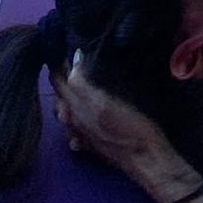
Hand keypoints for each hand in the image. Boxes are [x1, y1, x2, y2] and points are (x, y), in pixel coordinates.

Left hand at [51, 59, 198, 200]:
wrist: (145, 158)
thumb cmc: (128, 126)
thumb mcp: (104, 101)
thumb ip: (81, 83)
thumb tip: (72, 59)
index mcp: (73, 108)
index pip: (57, 78)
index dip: (58, 60)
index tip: (68, 44)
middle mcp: (72, 121)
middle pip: (61, 93)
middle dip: (64, 74)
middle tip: (77, 56)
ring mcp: (81, 134)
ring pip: (68, 108)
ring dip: (71, 94)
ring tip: (84, 78)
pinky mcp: (91, 143)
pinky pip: (77, 123)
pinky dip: (77, 113)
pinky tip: (87, 108)